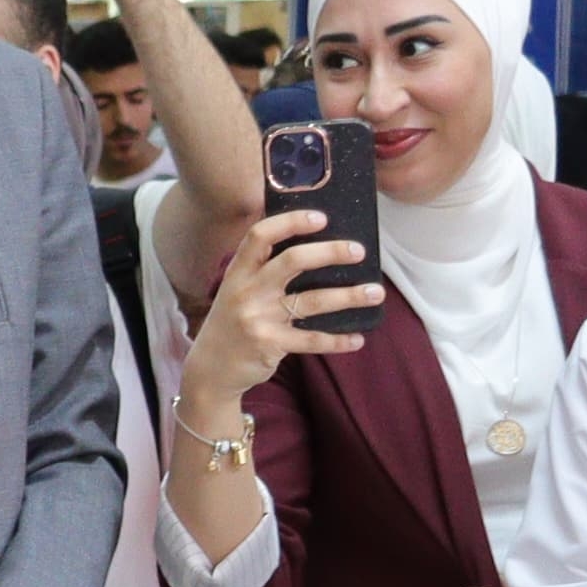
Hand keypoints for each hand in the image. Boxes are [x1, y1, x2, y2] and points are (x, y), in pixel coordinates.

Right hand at [180, 207, 383, 423]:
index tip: (321, 217)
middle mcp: (247, 291)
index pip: (260, 236)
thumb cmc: (232, 323)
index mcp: (238, 273)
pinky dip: (338, 340)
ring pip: (312, 301)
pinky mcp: (269, 345)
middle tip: (358, 251)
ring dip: (349, 296)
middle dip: (330, 252)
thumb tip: (313, 250)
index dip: (291, 222)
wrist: (210, 369)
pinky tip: (357, 339)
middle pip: (292, 261)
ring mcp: (258, 319)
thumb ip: (263, 272)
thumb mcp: (236, 292)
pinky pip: (312, 340)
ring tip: (376, 292)